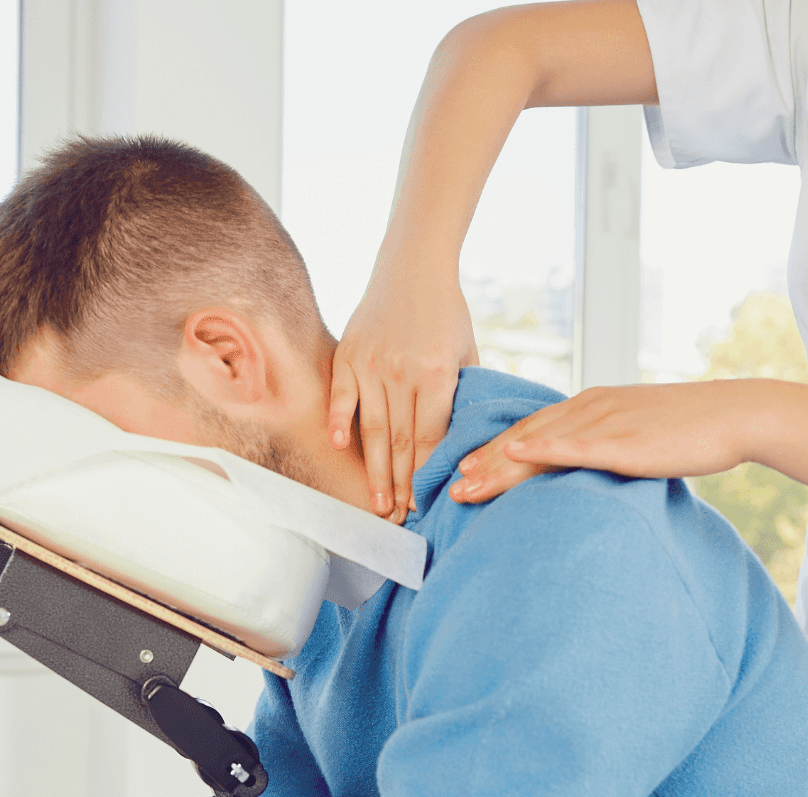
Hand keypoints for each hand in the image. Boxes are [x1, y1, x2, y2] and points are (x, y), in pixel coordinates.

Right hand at [330, 271, 475, 522]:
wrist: (414, 267)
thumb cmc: (447, 313)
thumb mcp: (468, 351)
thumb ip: (465, 394)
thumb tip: (464, 441)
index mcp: (438, 374)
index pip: (428, 438)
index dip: (424, 475)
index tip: (422, 504)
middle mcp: (402, 372)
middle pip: (398, 442)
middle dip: (399, 485)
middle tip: (397, 519)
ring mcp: (372, 364)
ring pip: (371, 429)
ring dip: (373, 470)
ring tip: (376, 503)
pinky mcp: (349, 355)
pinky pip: (341, 396)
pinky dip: (339, 422)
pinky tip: (339, 448)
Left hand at [447, 381, 770, 502]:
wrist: (733, 414)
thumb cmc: (690, 432)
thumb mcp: (636, 438)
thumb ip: (605, 451)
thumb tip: (583, 476)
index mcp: (590, 408)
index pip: (530, 431)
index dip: (493, 452)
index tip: (462, 471)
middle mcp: (589, 409)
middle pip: (523, 437)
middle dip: (482, 462)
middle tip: (448, 486)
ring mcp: (605, 422)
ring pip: (540, 441)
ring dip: (498, 463)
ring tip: (466, 485)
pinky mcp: (625, 438)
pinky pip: (577, 443)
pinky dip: (544, 447)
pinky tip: (517, 454)